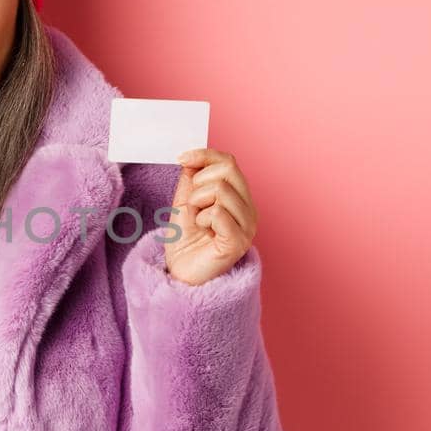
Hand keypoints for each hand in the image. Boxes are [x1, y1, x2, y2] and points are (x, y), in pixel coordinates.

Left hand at [160, 148, 259, 285]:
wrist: (181, 275)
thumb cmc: (186, 243)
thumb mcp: (184, 203)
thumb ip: (190, 180)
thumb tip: (192, 158)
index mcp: (238, 198)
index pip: (229, 162)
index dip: (205, 155)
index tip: (182, 158)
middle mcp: (249, 209)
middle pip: (228, 170)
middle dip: (200, 181)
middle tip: (192, 203)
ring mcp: (248, 226)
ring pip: (222, 190)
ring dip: (198, 202)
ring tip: (197, 220)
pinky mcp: (239, 241)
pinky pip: (219, 212)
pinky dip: (203, 218)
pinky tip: (203, 231)